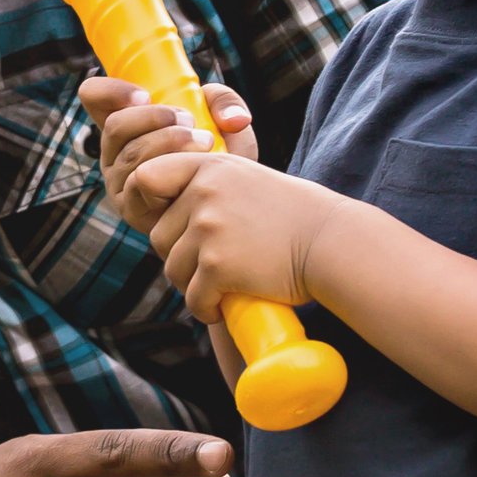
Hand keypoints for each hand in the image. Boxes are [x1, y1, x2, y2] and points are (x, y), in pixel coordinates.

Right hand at [80, 76, 258, 235]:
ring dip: (169, 142)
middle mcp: (115, 151)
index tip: (145, 95)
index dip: (111, 89)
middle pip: (114, 125)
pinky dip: (169, 172)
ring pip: (131, 154)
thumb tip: (232, 119)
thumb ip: (225, 101)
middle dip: (155, 117)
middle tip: (188, 120)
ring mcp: (120, 182)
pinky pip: (141, 185)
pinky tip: (192, 172)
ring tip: (204, 141)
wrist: (229, 203)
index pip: (94, 96)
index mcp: (127, 123)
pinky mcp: (132, 209)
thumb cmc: (220, 157)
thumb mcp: (224, 121)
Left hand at [155, 155, 353, 324]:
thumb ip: (207, 186)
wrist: (330, 242)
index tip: (170, 221)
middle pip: (160, 237)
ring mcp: (209, 228)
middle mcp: (204, 192)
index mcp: (209, 167)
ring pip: (174, 271)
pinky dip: (208, 308)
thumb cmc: (293, 217)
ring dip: (195, 285)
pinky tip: (227, 304)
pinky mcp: (218, 265)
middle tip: (213, 267)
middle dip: (181, 258)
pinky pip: (194, 298)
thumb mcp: (246, 180)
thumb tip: (161, 210)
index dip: (148, 202)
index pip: (147, 177)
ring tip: (225, 286)